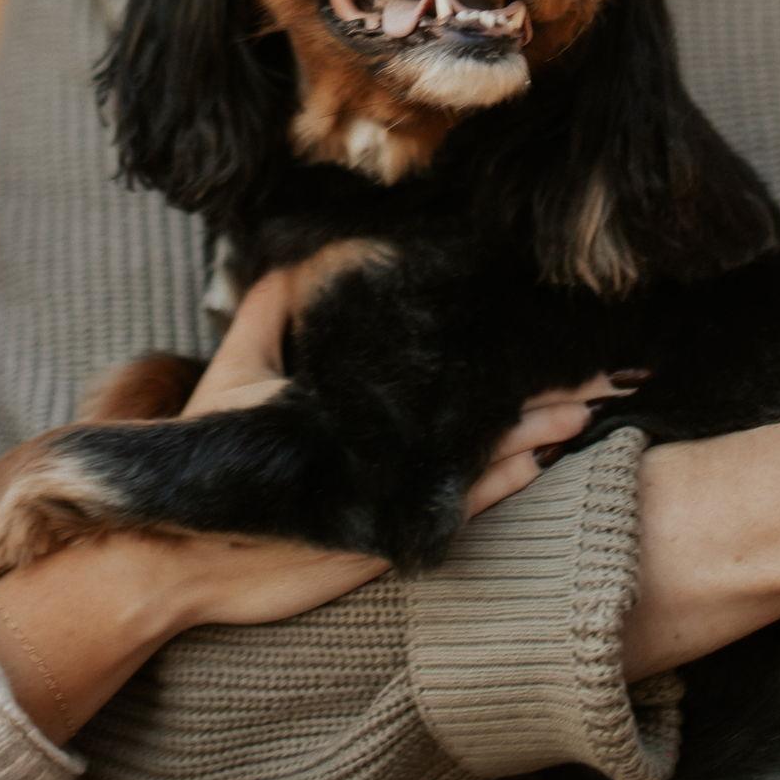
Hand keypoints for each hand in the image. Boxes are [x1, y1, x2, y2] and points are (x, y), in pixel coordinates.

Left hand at [157, 268, 615, 621]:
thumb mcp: (245, 360)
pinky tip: (531, 462)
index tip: (537, 327)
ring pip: (478, 458)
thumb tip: (310, 245)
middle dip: (534, 395)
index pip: (443, 379)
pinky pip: (449, 505)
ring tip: (578, 409)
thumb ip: (277, 303)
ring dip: (529, 435)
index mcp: (372, 412)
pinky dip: (490, 484)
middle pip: (478, 417)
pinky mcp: (383, 532)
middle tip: (595, 370)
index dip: (489, 358)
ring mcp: (392, 492)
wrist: (183, 534)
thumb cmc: (213, 444)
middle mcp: (392, 451)